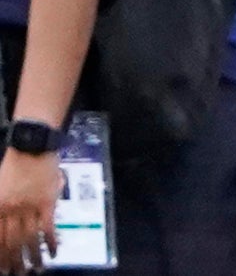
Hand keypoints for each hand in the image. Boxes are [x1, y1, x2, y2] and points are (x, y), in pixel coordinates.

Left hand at [0, 150, 59, 272]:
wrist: (32, 148)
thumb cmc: (13, 165)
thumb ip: (0, 208)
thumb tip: (3, 227)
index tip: (2, 268)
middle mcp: (11, 210)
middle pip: (11, 242)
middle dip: (14, 261)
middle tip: (17, 273)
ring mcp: (30, 207)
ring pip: (29, 238)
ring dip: (33, 256)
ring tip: (36, 269)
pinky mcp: (48, 202)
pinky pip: (48, 227)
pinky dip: (51, 241)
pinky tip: (54, 252)